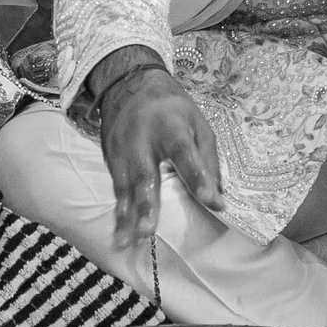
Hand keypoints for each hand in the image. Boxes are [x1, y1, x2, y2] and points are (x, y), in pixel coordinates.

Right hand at [93, 57, 224, 249]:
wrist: (128, 83)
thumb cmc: (172, 108)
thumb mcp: (198, 123)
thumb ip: (207, 160)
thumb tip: (217, 198)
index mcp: (171, 126)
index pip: (185, 154)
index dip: (197, 177)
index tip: (211, 201)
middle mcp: (142, 140)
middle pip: (145, 175)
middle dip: (146, 204)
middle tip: (147, 232)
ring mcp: (121, 150)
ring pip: (124, 187)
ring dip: (125, 217)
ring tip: (125, 243)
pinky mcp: (109, 158)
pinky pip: (116, 190)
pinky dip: (117, 212)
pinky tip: (118, 234)